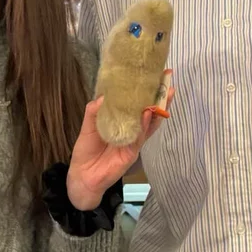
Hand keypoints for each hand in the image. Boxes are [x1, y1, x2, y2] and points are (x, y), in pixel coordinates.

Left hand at [67, 72, 174, 210]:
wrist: (83, 175)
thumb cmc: (86, 149)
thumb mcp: (88, 125)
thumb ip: (94, 111)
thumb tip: (105, 95)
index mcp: (122, 121)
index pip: (137, 104)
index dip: (145, 91)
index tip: (155, 76)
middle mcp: (131, 129)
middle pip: (149, 112)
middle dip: (160, 97)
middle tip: (168, 81)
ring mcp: (133, 141)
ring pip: (149, 123)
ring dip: (158, 109)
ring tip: (165, 94)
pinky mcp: (131, 152)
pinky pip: (140, 137)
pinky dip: (144, 125)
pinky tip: (148, 113)